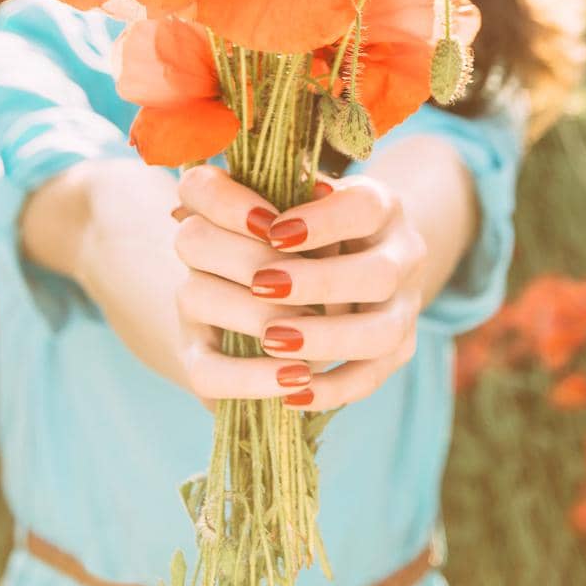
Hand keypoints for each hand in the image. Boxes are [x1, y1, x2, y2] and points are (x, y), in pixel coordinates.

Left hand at [174, 164, 426, 410]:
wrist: (352, 252)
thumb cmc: (298, 216)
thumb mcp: (276, 192)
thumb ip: (237, 194)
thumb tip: (179, 211)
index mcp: (380, 205)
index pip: (363, 207)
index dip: (320, 221)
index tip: (270, 229)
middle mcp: (404, 253)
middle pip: (378, 274)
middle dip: (317, 283)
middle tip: (260, 286)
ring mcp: (406, 305)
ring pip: (380, 333)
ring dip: (324, 339)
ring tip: (270, 340)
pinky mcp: (397, 350)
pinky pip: (372, 379)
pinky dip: (332, 390)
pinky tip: (290, 393)